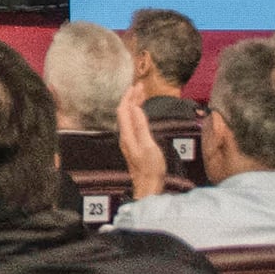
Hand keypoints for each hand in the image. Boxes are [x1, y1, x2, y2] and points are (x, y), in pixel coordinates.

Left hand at [116, 83, 168, 199]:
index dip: (129, 96)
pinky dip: (136, 114)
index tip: (137, 85)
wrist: (148, 188)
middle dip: (131, 98)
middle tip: (140, 87)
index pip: (124, 110)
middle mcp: (125, 137)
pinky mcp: (133, 146)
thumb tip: (135, 108)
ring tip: (142, 95)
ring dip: (134, 105)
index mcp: (127, 135)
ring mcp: (128, 142)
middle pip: (124, 112)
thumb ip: (141, 127)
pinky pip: (132, 124)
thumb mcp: (149, 146)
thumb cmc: (150, 169)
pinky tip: (142, 113)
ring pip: (128, 118)